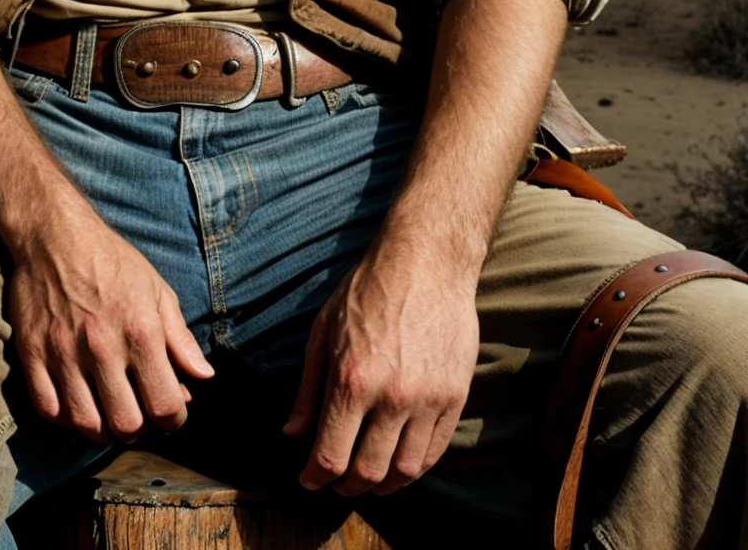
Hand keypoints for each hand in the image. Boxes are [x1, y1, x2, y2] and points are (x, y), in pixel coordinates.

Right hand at [10, 203, 213, 442]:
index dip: (175, 420)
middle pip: (125, 423)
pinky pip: (48, 409)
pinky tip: (78, 405)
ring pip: (85, 424)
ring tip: (109, 414)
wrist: (55, 235)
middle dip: (139, 429)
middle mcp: (102, 348)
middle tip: (139, 414)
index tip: (172, 414)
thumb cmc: (113, 261)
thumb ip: (180, 337)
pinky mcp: (32, 354)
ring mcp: (64, 354)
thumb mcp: (157, 290)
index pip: (165, 404)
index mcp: (141, 331)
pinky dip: (65, 418)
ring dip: (102, 429)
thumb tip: (205, 376)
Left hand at [283, 235, 479, 495]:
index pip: (330, 456)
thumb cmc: (368, 290)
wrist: (427, 261)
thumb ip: (308, 388)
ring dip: (382, 485)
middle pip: (366, 472)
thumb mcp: (323, 331)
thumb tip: (292, 433)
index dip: (314, 477)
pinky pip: (434, 451)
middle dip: (345, 486)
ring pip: (403, 471)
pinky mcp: (455, 396)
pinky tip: (399, 463)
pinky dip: (414, 468)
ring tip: (369, 480)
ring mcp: (428, 400)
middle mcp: (391, 397)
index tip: (308, 479)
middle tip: (337, 483)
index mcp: (351, 380)